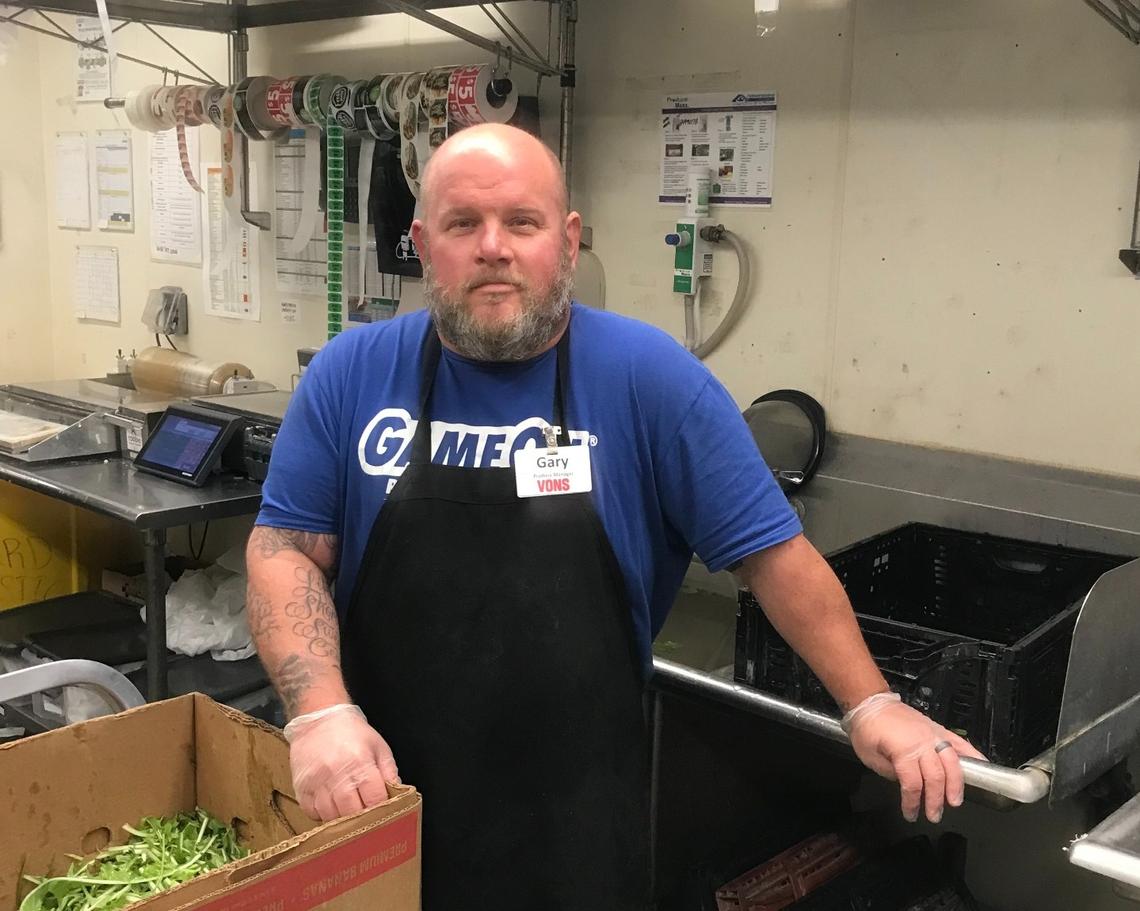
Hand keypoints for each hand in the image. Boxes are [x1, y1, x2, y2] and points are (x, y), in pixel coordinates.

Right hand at [283, 704, 399, 821]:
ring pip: (330, 816)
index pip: (374, 800)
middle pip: (351, 813)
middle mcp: (337, 773)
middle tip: (365, 816)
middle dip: (361, 818)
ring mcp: (316, 782)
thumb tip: (397, 794)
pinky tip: (330, 805)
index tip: (382, 812)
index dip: (380, 809)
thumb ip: (389, 771)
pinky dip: (322, 815)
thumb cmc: (352, 733)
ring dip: (341, 819)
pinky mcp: (301, 786)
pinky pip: (312, 812)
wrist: (318, 717)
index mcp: (360, 762)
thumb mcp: (378, 746)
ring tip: (348, 810)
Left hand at [842, 692, 986, 823]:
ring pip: (952, 763)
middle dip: (936, 799)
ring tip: (954, 801)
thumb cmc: (867, 729)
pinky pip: (960, 742)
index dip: (912, 802)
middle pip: (936, 776)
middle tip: (934, 815)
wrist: (870, 702)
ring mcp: (933, 734)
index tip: (910, 814)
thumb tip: (908, 786)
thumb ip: (892, 774)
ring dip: (955, 784)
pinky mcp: (938, 729)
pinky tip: (982, 766)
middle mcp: (922, 742)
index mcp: (903, 750)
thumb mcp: (870, 758)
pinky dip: (973, 754)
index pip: (913, 784)